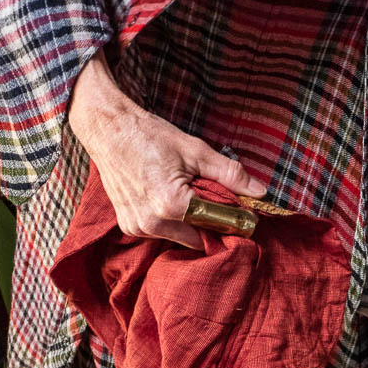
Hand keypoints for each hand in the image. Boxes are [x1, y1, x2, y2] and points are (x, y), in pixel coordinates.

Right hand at [68, 49, 266, 248]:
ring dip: (191, 223)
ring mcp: (138, 228)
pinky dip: (172, 222)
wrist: (108, 130)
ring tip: (189, 195)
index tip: (244, 213)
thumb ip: (230, 175)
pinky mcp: (130, 227)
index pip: (216, 227)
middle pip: (199, 236)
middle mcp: (153, 224)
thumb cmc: (149, 136)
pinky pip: (162, 232)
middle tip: (216, 200)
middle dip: (212, 223)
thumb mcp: (195, 151)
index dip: (233, 221)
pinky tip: (170, 199)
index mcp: (172, 206)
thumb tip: (259, 192)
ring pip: (181, 237)